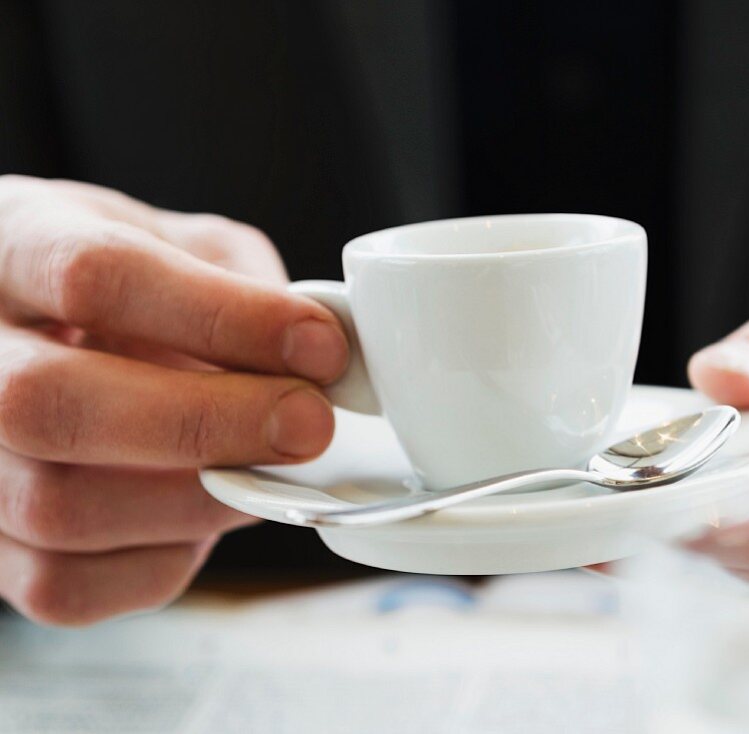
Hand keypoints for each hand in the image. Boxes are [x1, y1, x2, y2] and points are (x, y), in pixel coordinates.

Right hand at [0, 175, 348, 624]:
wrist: (42, 332)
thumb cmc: (121, 280)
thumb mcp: (181, 243)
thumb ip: (244, 282)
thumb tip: (322, 352)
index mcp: (9, 244)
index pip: (96, 276)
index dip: (223, 317)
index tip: (320, 345)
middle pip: (50, 405)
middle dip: (205, 423)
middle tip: (311, 424)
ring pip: (57, 508)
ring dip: (199, 500)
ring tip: (270, 468)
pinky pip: (64, 586)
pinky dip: (163, 560)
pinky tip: (208, 513)